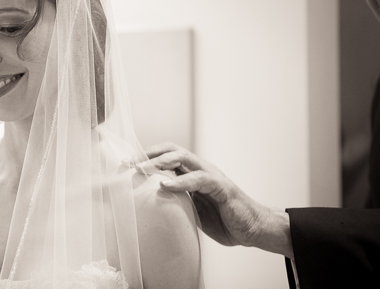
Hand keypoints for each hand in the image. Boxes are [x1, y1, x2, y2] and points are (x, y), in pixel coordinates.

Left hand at [140, 142, 292, 257]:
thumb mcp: (192, 210)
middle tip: (128, 162)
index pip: (167, 156)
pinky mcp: (221, 187)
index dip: (146, 156)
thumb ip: (176, 202)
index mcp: (192, 173)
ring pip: (183, 158)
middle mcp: (200, 169)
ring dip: (160, 162)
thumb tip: (149, 205)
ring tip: (141, 169)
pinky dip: (180, 181)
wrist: (253, 229)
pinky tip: (165, 186)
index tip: (125, 163)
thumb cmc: (223, 219)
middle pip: (172, 150)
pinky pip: (199, 179)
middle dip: (148, 154)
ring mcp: (211, 176)